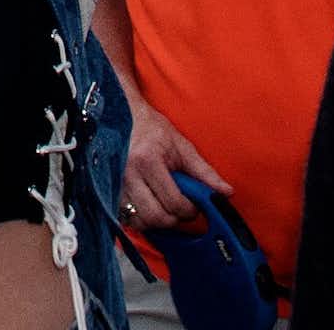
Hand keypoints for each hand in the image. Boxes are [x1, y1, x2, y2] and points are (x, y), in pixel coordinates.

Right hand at [119, 98, 228, 235]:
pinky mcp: (107, 187)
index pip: (175, 203)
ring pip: (139, 221)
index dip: (190, 209)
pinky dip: (139, 218)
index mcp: (148, 160)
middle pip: (156, 217)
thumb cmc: (152, 128)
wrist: (120, 113)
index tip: (193, 203)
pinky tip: (147, 206)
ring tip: (163, 206)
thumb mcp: (181, 145)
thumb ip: (204, 172)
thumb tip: (226, 192)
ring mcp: (114, 181)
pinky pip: (125, 217)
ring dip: (156, 221)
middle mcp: (128, 173)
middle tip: (179, 207)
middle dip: (174, 218)